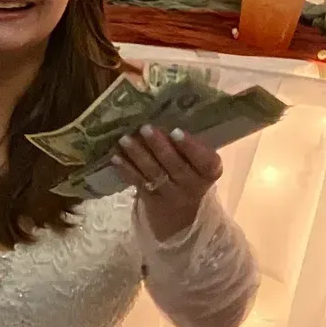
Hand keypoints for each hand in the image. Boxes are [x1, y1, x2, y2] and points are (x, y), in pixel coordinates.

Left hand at [112, 125, 222, 239]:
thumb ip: (188, 144)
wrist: (181, 213)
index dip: (191, 147)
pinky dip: (126, 169)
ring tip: (125, 139)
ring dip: (138, 155)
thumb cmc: (191, 172)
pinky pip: (138, 182)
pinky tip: (116, 157)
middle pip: (175, 166)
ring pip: (154, 174)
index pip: (205, 161)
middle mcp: (192, 185)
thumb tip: (164, 113)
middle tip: (145, 128)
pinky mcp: (151, 199)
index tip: (176, 131)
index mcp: (209, 172)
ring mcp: (171, 194)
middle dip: (159, 146)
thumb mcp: (198, 161)